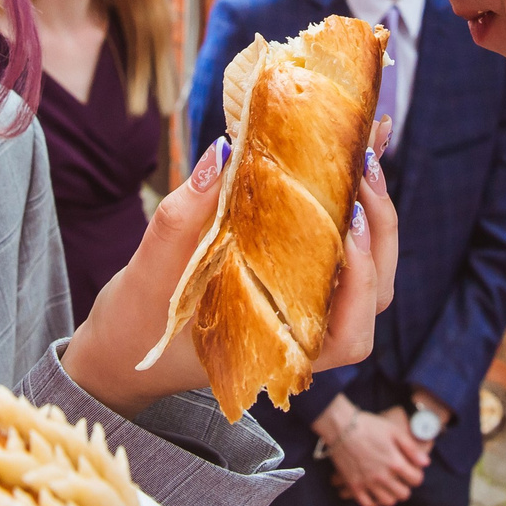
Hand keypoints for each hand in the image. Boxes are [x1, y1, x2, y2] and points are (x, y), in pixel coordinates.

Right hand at [63, 135, 395, 416]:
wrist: (126, 344)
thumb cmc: (140, 320)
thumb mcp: (152, 268)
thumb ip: (185, 214)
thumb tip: (222, 152)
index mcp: (277, 353)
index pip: (348, 329)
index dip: (361, 274)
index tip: (348, 217)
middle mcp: (302, 339)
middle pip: (373, 297)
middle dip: (379, 231)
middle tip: (364, 166)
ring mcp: (304, 313)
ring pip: (367, 278)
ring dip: (374, 222)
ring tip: (363, 161)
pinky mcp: (296, 286)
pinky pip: (341, 255)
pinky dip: (354, 213)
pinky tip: (351, 165)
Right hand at [322, 404, 427, 505]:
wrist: (341, 427)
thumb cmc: (369, 425)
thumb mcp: (394, 431)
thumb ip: (411, 449)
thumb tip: (426, 463)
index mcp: (395, 463)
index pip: (416, 480)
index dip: (416, 475)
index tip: (411, 470)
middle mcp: (383, 477)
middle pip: (403, 494)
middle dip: (405, 486)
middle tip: (400, 479)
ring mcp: (368, 483)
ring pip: (387, 502)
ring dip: (391, 495)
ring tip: (388, 486)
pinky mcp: (353, 486)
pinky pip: (367, 504)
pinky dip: (374, 503)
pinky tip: (375, 493)